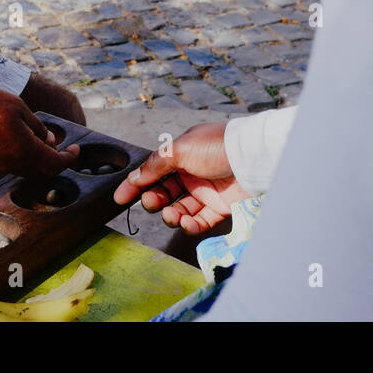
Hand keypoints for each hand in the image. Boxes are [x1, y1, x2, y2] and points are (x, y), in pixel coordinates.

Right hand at [0, 83, 77, 178]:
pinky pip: (11, 165)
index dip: (69, 159)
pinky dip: (23, 158)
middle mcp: (12, 165)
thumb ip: (38, 127)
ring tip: (41, 140)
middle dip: (55, 162)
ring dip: (38, 160)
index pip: (55, 164)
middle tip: (62, 149)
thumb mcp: (17, 106)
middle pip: (41, 172)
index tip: (76, 150)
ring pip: (26, 170)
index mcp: (25, 151)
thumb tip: (52, 141)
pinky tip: (19, 140)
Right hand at [113, 122, 249, 234]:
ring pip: (180, 208)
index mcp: (181, 154)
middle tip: (152, 203)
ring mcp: (205, 191)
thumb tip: (134, 177)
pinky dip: (190, 225)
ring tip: (172, 215)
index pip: (152, 171)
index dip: (135, 184)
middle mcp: (191, 173)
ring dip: (171, 215)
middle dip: (154, 200)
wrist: (253, 158)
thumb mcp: (180, 150)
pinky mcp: (219, 207)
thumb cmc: (217, 147)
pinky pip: (199, 221)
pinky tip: (186, 223)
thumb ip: (155, 165)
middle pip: (164, 192)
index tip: (120, 198)